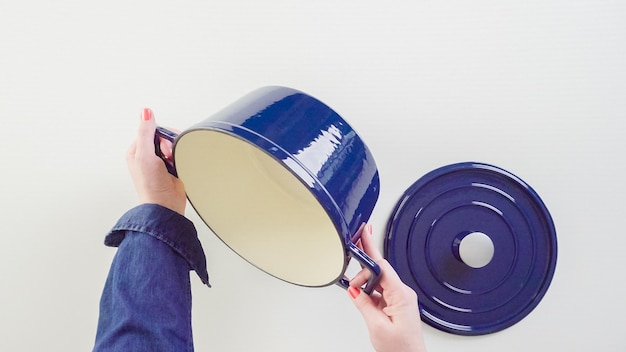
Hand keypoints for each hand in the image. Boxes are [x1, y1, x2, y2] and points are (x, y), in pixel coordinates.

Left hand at [126, 108, 185, 214]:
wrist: (166, 205)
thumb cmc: (151, 186)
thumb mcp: (145, 155)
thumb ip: (145, 132)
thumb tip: (146, 112)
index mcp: (136, 151)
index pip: (151, 130)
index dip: (161, 135)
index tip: (163, 146)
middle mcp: (147, 156)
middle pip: (164, 137)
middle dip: (170, 144)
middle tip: (168, 156)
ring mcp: (160, 162)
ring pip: (173, 145)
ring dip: (177, 152)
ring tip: (174, 162)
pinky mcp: (172, 168)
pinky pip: (180, 155)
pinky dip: (182, 158)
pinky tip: (179, 166)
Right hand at [348, 224, 426, 351]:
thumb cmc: (401, 349)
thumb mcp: (377, 326)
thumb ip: (363, 304)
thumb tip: (354, 289)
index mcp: (401, 295)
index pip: (383, 266)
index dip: (369, 251)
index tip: (364, 234)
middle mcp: (402, 293)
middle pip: (380, 270)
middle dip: (364, 265)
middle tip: (354, 251)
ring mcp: (399, 298)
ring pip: (378, 280)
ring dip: (364, 281)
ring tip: (353, 288)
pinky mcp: (396, 304)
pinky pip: (379, 290)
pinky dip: (368, 290)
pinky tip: (360, 292)